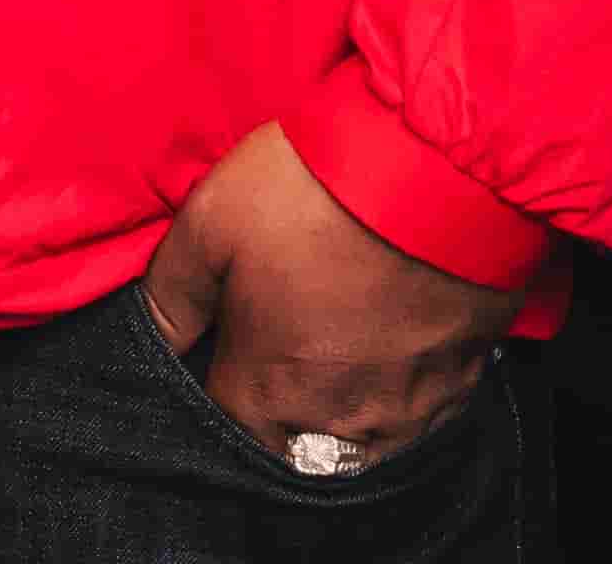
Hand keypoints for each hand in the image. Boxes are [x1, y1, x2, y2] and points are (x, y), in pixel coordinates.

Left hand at [141, 124, 511, 462]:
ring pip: (363, 443)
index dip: (220, 378)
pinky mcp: (460, 385)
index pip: (224, 423)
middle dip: (281, 410)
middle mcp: (337, 420)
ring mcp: (407, 409)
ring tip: (340, 354)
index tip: (229, 341)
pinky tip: (394, 353)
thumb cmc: (315, 191)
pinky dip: (401, 397)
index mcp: (267, 391)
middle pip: (295, 444)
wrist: (438, 168)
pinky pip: (421, 419)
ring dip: (344, 412)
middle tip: (285, 347)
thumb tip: (151, 338)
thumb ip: (172, 292)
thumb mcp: (211, 220)